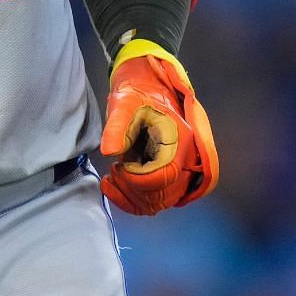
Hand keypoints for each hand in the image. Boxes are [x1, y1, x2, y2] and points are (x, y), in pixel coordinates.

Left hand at [99, 42, 218, 215]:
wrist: (148, 93)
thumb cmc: (137, 96)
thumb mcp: (124, 103)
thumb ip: (117, 126)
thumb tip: (109, 151)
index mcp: (179, 142)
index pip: (164, 176)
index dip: (137, 178)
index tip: (118, 166)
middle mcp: (186, 161)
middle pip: (162, 195)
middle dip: (132, 188)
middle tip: (114, 170)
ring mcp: (179, 172)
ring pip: (159, 202)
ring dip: (132, 197)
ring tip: (114, 176)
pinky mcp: (169, 178)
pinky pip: (156, 200)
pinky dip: (134, 200)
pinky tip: (115, 185)